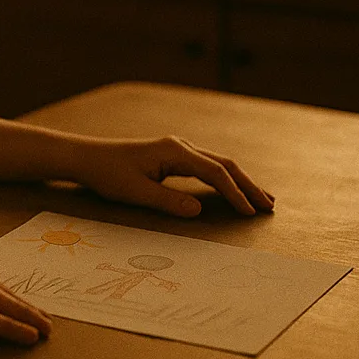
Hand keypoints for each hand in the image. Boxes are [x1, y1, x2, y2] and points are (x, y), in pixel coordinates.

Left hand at [73, 136, 274, 218]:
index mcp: (175, 151)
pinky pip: (208, 166)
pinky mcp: (174, 156)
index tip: (250, 212)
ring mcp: (178, 149)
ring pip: (219, 163)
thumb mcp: (136, 192)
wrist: (88, 158)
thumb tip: (199, 210)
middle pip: (225, 164)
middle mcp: (181, 145)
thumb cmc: (108, 174)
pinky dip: (226, 178)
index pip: (215, 172)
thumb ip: (168, 201)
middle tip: (270, 206)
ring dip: (242, 180)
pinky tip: (235, 189)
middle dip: (249, 185)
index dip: (235, 193)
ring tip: (264, 198)